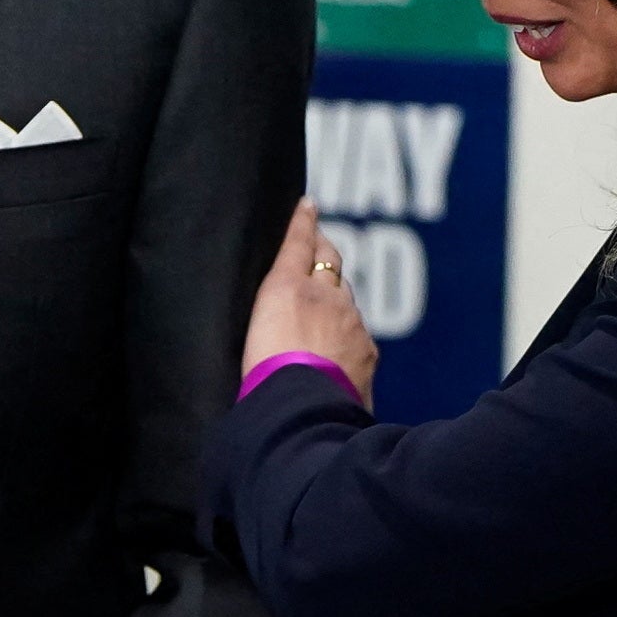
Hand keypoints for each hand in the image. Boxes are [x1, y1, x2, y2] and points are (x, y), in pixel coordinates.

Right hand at [240, 198, 375, 407]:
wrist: (303, 412)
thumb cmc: (262, 378)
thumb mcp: (250, 338)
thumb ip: (269, 317)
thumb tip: (279, 321)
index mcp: (287, 288)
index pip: (299, 244)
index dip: (303, 222)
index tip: (308, 205)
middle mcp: (325, 296)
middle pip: (330, 261)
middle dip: (324, 249)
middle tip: (319, 241)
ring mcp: (351, 323)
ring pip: (346, 299)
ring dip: (336, 296)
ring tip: (324, 304)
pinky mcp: (367, 350)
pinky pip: (357, 332)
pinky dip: (347, 333)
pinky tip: (338, 349)